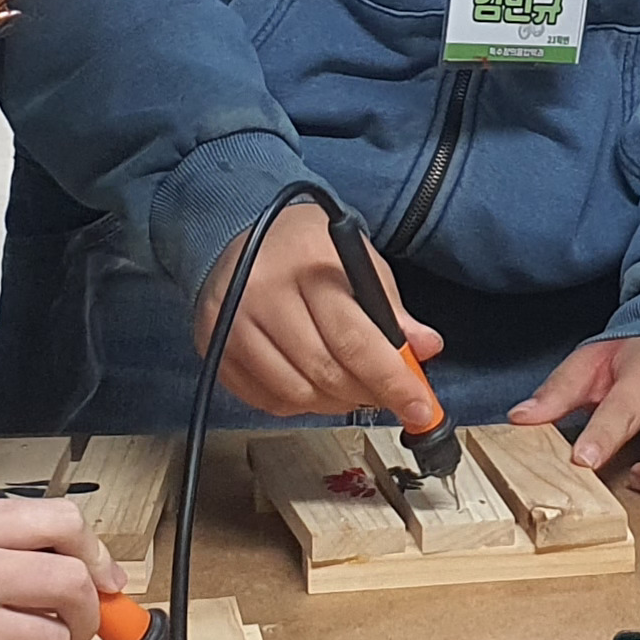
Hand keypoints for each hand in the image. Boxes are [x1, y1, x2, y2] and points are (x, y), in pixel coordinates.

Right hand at [195, 207, 442, 417]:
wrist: (243, 232)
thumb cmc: (308, 249)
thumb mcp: (359, 263)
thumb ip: (392, 309)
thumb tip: (425, 348)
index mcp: (306, 266)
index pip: (355, 339)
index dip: (393, 380)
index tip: (420, 407)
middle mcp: (262, 295)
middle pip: (325, 371)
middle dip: (368, 394)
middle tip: (389, 396)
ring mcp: (231, 325)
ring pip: (296, 393)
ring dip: (335, 402)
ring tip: (350, 386)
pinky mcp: (214, 349)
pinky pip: (267, 401)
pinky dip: (300, 403)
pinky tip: (314, 383)